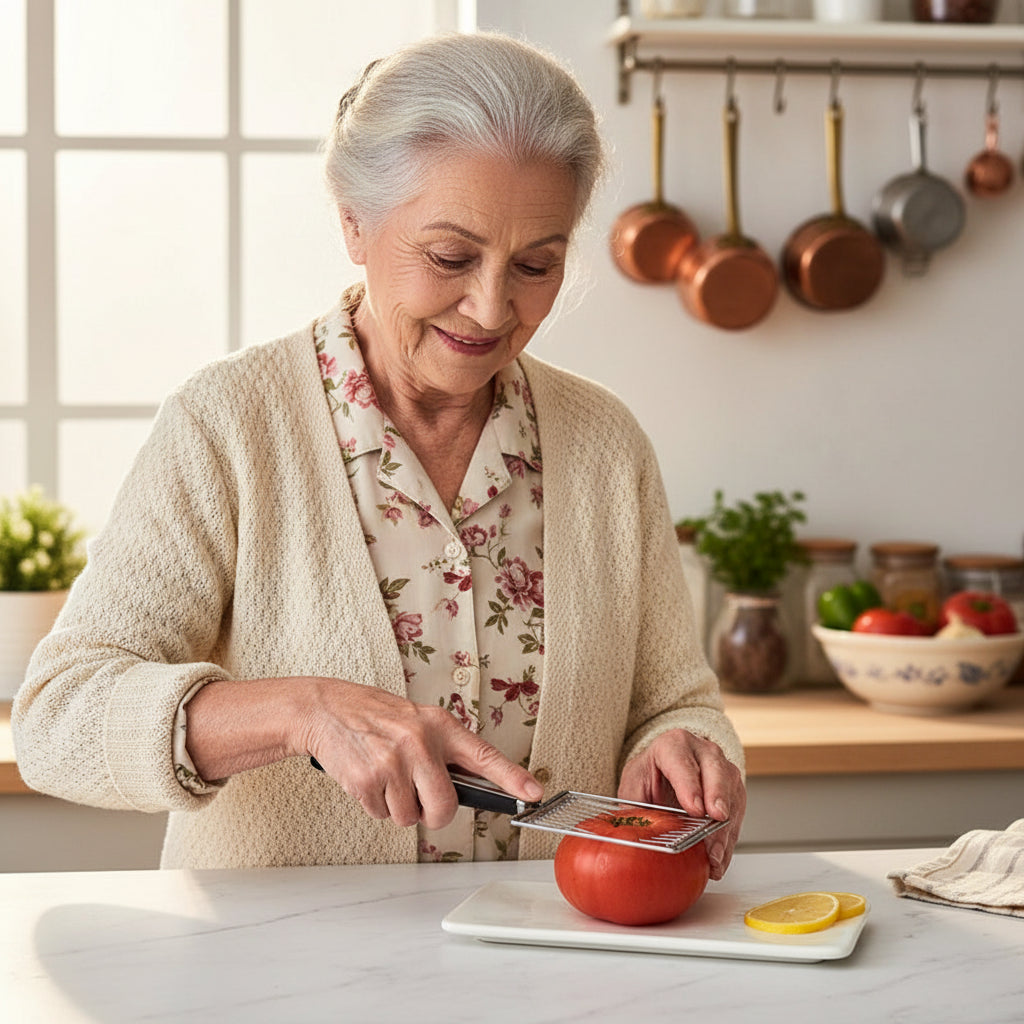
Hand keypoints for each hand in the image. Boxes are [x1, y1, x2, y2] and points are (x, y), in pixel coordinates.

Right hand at [303, 678, 542, 829]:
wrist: (328, 708)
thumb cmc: (377, 718)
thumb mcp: (419, 722)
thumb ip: (445, 752)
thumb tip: (470, 791)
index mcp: (440, 726)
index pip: (484, 755)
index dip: (512, 777)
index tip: (534, 793)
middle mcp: (420, 742)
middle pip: (445, 807)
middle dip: (433, 813)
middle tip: (419, 797)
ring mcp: (393, 762)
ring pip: (410, 818)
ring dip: (398, 808)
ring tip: (386, 777)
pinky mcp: (367, 780)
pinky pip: (382, 816)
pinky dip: (375, 805)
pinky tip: (368, 778)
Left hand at [618, 729, 745, 880]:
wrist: (664, 773)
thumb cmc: (650, 777)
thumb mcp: (634, 787)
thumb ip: (634, 807)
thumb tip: (628, 835)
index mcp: (672, 745)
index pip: (682, 761)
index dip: (689, 785)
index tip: (694, 809)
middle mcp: (702, 752)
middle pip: (716, 770)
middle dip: (717, 797)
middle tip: (716, 819)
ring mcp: (722, 769)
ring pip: (731, 793)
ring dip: (725, 827)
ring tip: (714, 854)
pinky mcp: (733, 791)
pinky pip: (736, 814)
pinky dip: (728, 840)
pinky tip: (719, 858)